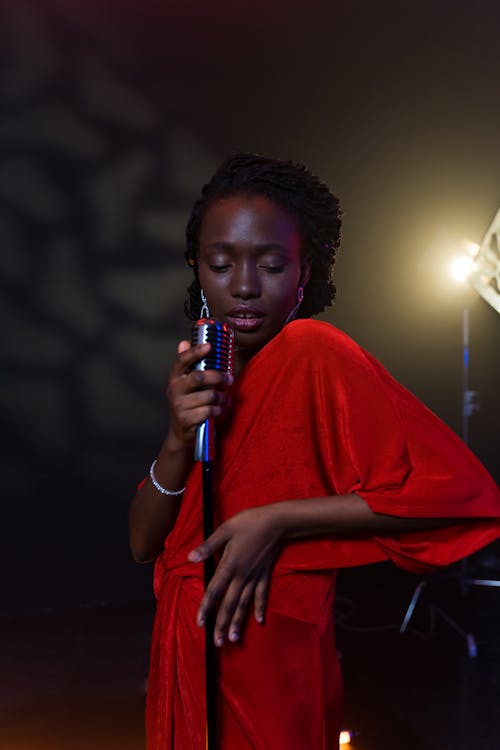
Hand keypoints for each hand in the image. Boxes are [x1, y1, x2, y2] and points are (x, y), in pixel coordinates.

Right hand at [166, 340, 232, 449]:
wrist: (181, 434)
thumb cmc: (188, 405)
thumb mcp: (185, 385)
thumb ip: (188, 365)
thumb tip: (184, 342)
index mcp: (174, 378)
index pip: (181, 360)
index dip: (195, 352)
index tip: (209, 346)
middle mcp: (174, 390)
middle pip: (199, 377)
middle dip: (219, 377)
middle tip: (229, 380)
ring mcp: (179, 405)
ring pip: (209, 395)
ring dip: (222, 397)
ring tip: (225, 398)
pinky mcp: (187, 419)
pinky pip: (210, 410)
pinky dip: (219, 409)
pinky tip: (220, 409)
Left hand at [187, 505, 283, 645]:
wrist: (276, 522)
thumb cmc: (248, 523)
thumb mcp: (225, 530)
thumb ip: (208, 546)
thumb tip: (190, 558)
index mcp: (229, 565)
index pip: (214, 591)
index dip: (206, 608)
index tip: (201, 623)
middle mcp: (242, 575)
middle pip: (230, 604)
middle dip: (223, 624)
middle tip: (218, 643)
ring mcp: (255, 576)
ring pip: (245, 603)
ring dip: (239, 622)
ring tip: (234, 638)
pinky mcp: (265, 574)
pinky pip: (262, 594)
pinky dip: (260, 607)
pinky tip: (259, 620)